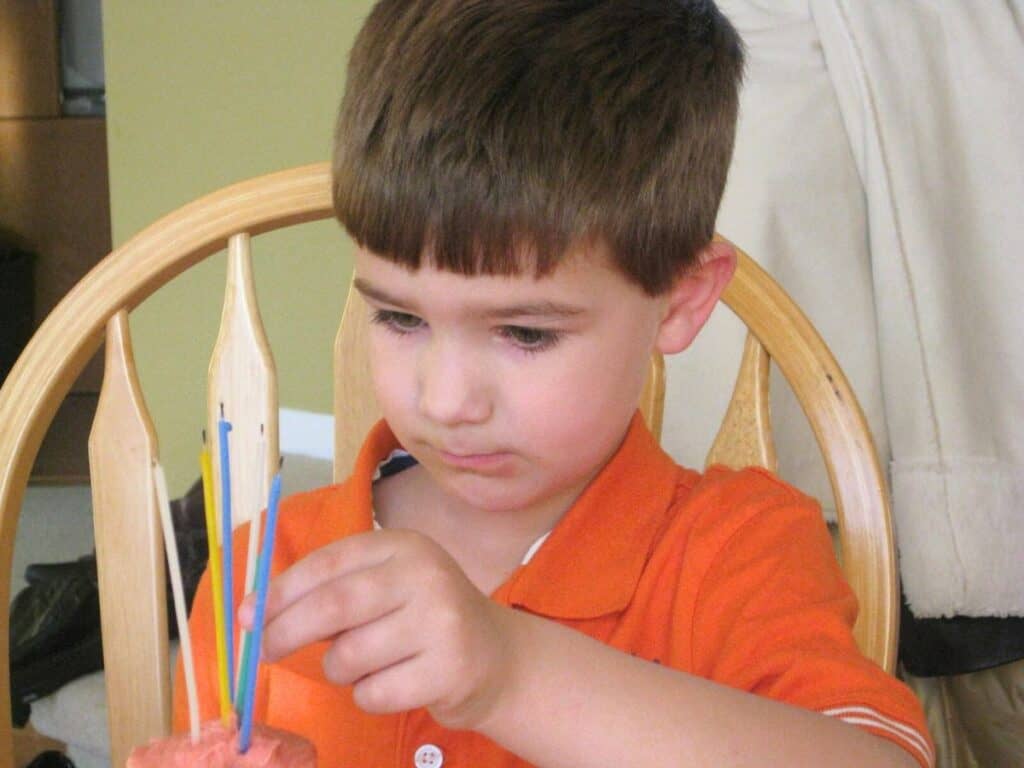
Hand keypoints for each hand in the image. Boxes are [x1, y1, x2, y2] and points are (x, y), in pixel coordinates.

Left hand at [238, 529, 517, 728]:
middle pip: (334, 606)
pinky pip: (373, 693)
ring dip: (338, 669)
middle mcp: (425, 575)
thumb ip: (332, 591)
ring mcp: (441, 621)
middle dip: (286, 631)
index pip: (328, 563)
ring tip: (361, 665)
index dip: (281, 591)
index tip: (247, 617)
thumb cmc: (424, 619)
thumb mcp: (387, 586)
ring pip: (350, 655)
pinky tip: (392, 683)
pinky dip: (367, 696)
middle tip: (264, 651)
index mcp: (403, 546)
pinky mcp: (449, 669)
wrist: (496, 657)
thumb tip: (253, 612)